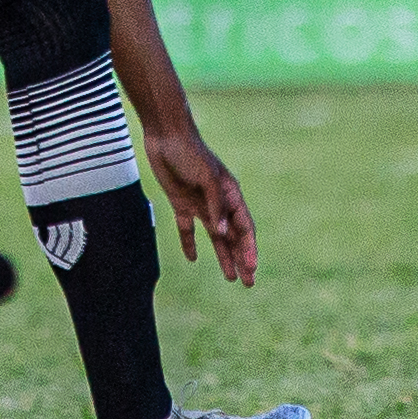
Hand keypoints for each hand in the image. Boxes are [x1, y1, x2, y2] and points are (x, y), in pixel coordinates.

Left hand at [144, 123, 259, 285]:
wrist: (166, 135)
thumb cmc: (190, 152)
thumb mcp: (207, 178)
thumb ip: (215, 205)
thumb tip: (222, 233)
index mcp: (231, 194)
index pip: (244, 227)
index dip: (248, 248)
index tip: (251, 268)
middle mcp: (218, 203)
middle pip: (233, 236)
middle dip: (241, 259)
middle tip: (249, 283)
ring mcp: (200, 204)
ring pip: (215, 237)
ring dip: (223, 256)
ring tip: (231, 278)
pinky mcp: (181, 203)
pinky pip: (188, 228)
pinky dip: (190, 243)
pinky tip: (192, 258)